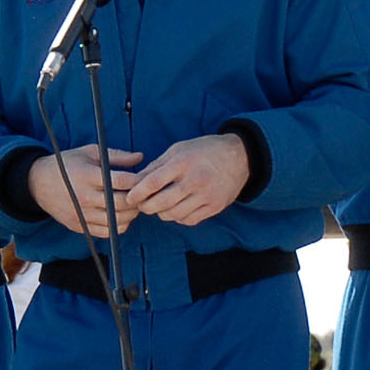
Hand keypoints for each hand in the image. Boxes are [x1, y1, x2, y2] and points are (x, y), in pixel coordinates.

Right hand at [32, 147, 145, 235]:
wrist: (38, 183)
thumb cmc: (67, 165)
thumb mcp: (90, 152)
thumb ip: (116, 156)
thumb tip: (140, 158)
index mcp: (87, 175)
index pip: (121, 181)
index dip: (137, 180)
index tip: (143, 179)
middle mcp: (84, 197)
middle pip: (122, 204)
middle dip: (137, 200)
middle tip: (141, 194)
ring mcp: (81, 214)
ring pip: (116, 221)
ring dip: (130, 214)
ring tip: (132, 205)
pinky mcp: (79, 226)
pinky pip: (106, 232)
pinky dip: (118, 226)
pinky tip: (119, 215)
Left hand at [128, 135, 252, 227]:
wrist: (239, 157)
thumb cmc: (204, 151)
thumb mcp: (179, 149)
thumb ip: (157, 166)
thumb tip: (136, 182)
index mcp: (183, 162)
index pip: (153, 182)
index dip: (137, 193)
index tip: (129, 197)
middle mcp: (195, 180)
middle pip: (161, 203)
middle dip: (146, 207)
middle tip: (141, 205)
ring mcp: (207, 195)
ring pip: (173, 215)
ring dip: (162, 213)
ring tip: (160, 205)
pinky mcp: (215, 207)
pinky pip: (189, 220)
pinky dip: (178, 217)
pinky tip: (177, 209)